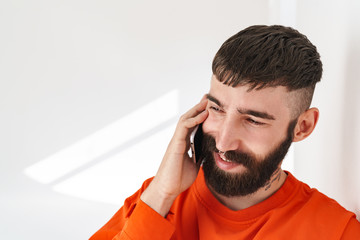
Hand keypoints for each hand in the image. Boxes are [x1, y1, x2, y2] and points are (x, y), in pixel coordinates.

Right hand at [140, 96, 207, 216]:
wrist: (167, 189)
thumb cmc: (179, 179)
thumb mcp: (195, 165)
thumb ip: (201, 156)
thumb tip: (211, 152)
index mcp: (184, 143)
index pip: (194, 125)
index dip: (201, 115)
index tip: (211, 107)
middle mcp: (180, 139)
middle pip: (189, 118)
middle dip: (199, 107)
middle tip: (209, 97)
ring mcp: (177, 140)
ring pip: (185, 119)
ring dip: (196, 109)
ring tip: (207, 100)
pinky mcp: (175, 144)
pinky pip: (184, 127)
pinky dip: (194, 120)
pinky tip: (203, 114)